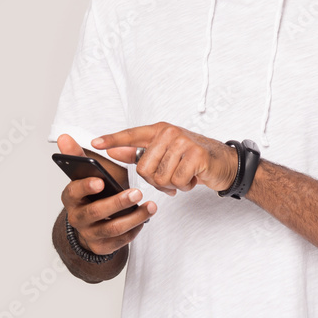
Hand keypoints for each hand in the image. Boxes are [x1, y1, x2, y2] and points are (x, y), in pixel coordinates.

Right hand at [57, 134, 155, 255]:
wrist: (91, 224)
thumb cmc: (93, 193)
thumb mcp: (86, 174)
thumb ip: (77, 156)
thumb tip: (64, 135)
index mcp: (71, 197)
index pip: (74, 192)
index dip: (86, 187)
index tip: (101, 181)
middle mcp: (77, 218)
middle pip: (96, 212)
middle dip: (118, 203)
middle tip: (137, 192)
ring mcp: (89, 234)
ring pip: (112, 228)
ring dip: (134, 217)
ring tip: (151, 206)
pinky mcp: (102, 247)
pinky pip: (121, 240)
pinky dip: (135, 229)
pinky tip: (146, 218)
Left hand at [92, 123, 237, 196]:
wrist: (223, 162)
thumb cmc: (191, 158)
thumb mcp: (164, 152)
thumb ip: (138, 151)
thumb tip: (113, 150)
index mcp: (159, 130)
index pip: (131, 135)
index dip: (112, 139)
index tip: (95, 143)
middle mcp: (169, 133)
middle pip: (144, 168)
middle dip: (155, 180)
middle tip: (170, 178)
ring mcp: (183, 142)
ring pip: (160, 177)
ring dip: (171, 184)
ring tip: (182, 176)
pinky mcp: (196, 154)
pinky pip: (177, 181)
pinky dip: (184, 186)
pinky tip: (192, 178)